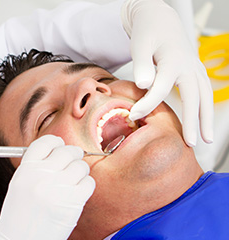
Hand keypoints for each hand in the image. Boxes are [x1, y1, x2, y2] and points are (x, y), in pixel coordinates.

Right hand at [0, 135, 94, 239]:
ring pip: (80, 166)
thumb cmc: (21, 215)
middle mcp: (41, 175)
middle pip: (67, 151)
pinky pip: (89, 182)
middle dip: (73, 154)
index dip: (56, 142)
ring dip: (80, 171)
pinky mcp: (73, 202)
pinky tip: (78, 192)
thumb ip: (37, 166)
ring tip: (74, 180)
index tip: (60, 146)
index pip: (45, 142)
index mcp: (25, 170)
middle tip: (74, 160)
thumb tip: (59, 150)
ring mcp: (58, 188)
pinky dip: (86, 185)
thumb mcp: (20, 185)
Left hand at [121, 0, 213, 146]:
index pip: (160, 89)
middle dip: (192, 122)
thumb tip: (144, 85)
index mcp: (174, 60)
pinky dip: (204, 108)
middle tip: (190, 144)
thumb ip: (142, 65)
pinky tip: (202, 120)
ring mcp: (195, 68)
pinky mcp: (194, 71)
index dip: (146, 105)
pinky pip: (204, 91)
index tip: (134, 116)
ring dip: (206, 118)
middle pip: (194, 98)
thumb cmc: (148, 32)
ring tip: (206, 139)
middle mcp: (189, 66)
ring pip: (205, 97)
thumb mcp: (140, 45)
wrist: (160, 19)